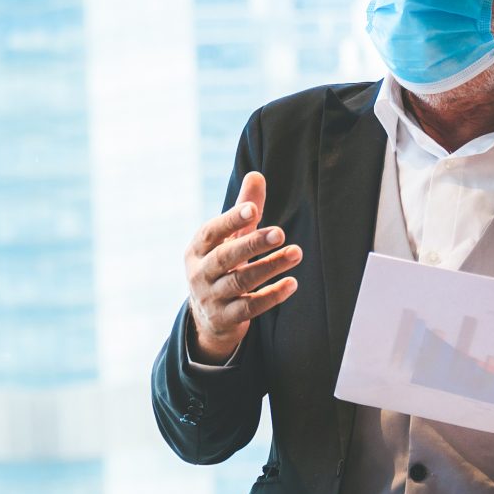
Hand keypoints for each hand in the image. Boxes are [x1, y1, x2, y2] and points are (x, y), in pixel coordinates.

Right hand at [183, 171, 300, 362]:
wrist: (207, 318)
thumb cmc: (222, 267)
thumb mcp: (228, 240)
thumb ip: (243, 210)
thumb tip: (256, 175)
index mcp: (198, 250)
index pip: (211, 232)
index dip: (231, 220)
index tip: (253, 209)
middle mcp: (200, 273)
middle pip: (225, 257)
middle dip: (252, 244)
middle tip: (281, 233)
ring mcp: (211, 298)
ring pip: (241, 282)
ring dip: (269, 266)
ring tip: (296, 253)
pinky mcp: (226, 319)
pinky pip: (250, 307)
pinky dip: (271, 296)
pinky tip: (292, 283)